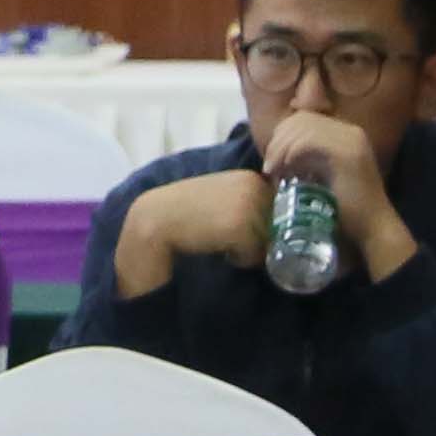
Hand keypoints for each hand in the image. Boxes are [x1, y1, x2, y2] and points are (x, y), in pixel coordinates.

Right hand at [113, 169, 271, 296]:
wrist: (155, 220)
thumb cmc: (188, 213)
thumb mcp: (222, 198)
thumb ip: (248, 203)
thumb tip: (278, 229)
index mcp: (251, 177)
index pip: (281, 212)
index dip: (263, 227)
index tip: (235, 228)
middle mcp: (254, 185)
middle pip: (278, 228)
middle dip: (258, 239)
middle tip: (226, 236)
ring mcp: (249, 203)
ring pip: (268, 242)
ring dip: (249, 249)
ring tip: (220, 240)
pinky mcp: (240, 224)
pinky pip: (255, 254)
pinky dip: (239, 258)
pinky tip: (216, 247)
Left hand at [257, 111, 418, 280]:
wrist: (373, 228)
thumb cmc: (347, 209)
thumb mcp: (323, 176)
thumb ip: (308, 161)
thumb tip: (276, 155)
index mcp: (346, 135)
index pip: (306, 120)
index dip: (283, 136)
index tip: (273, 161)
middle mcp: (351, 132)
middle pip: (302, 120)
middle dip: (279, 141)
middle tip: (270, 167)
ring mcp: (351, 140)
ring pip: (303, 128)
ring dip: (281, 149)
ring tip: (274, 171)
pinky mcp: (347, 153)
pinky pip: (309, 142)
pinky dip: (291, 154)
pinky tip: (285, 170)